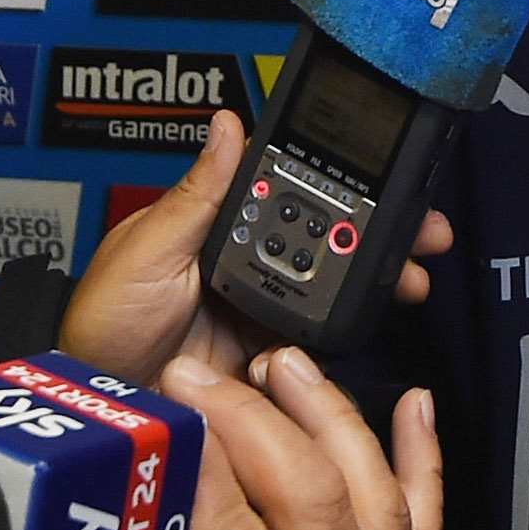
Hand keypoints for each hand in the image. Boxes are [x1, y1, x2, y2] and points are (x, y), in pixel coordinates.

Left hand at [61, 109, 452, 384]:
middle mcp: (245, 266)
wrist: (106, 405)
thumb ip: (197, 195)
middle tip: (425, 233)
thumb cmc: (103, 319)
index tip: (387, 179)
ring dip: (374, 282)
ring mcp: (259, 312)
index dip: (342, 186)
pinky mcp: (266, 359)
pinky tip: (366, 323)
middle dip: (380, 234)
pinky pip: (315, 346)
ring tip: (410, 279)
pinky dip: (342, 338)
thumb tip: (228, 125)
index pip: (292, 196)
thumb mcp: (148, 248)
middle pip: (324, 242)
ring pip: (330, 290)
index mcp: (218, 227)